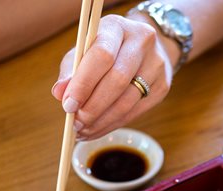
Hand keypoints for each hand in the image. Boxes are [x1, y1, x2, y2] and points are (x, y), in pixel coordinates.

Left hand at [51, 14, 172, 139]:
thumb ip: (71, 70)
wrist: (145, 47)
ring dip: (103, 120)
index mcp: (117, 27)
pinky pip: (136, 111)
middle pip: (118, 80)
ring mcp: (156, 65)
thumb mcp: (84, 51)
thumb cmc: (107, 50)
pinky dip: (114, 123)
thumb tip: (60, 94)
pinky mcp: (163, 86)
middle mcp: (141, 42)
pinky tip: (98, 129)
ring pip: (128, 100)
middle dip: (93, 107)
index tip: (68, 105)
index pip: (101, 56)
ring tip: (84, 130)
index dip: (83, 84)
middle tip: (76, 124)